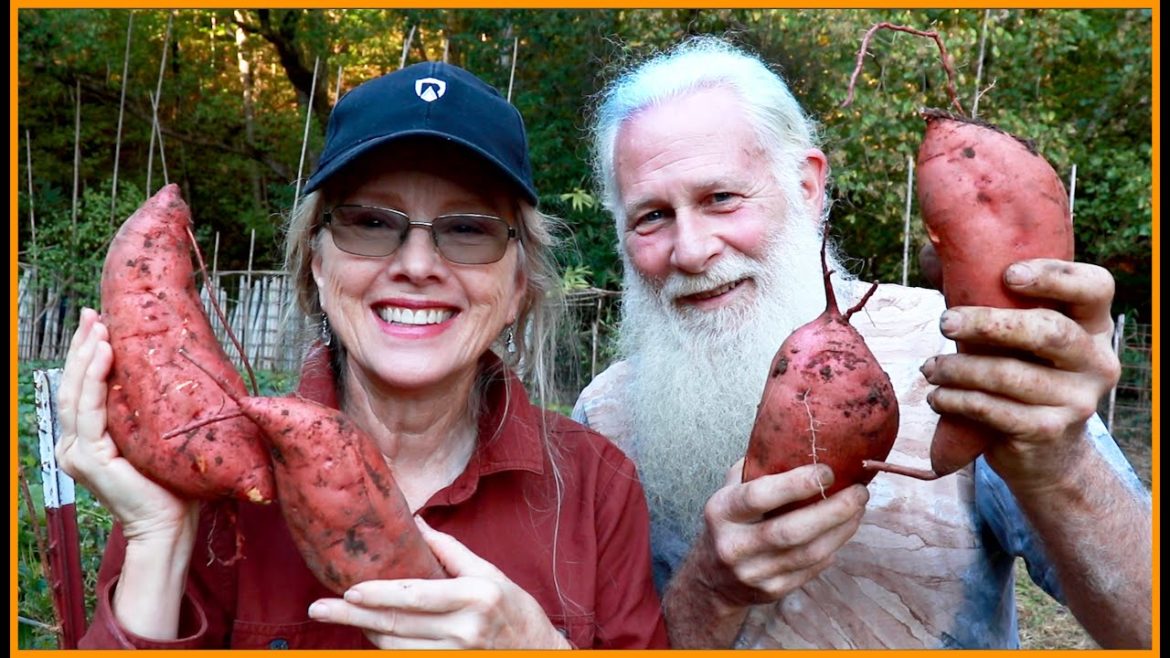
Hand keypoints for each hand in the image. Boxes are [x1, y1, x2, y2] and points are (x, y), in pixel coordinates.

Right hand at [55, 308, 196, 542]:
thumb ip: (143, 411)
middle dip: (81, 346)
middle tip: (92, 313)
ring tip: (98, 326)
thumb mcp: (154, 436)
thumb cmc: (172, 482)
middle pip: (72, 385)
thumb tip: (160, 369)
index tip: (96, 322)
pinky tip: (104, 354)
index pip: (80, 389)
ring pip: (76, 393)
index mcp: (87, 441)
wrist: (171, 523)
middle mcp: (74, 446)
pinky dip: (95, 378)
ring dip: (85, 355)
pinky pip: (89, 410)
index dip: (84, 355)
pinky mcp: (88, 458)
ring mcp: (77, 453)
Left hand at [308, 516, 571, 648]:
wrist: (539, 653)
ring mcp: (456, 656)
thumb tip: (416, 522)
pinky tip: (371, 635)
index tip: (349, 589)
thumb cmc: (515, 610)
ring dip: (367, 632)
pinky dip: (387, 649)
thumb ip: (451, 551)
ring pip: (397, 648)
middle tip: (319, 608)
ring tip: (342, 616)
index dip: (379, 594)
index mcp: (474, 598)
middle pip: (398, 625)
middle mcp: (464, 631)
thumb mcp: (490, 574)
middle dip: (353, 616)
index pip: (417, 596)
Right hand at [686, 460, 867, 609]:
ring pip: (808, 553)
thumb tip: (798, 436)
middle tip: (859, 492)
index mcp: (722, 511)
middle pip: (791, 531)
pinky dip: (833, 547)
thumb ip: (758, 466)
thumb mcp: (730, 489)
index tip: (827, 471)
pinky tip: (843, 530)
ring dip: (842, 529)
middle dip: (833, 510)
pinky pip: (812, 569)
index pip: (759, 496)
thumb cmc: (730, 521)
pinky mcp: (772, 591)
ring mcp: (753, 572)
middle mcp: (734, 545)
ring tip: (858, 508)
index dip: (796, 483)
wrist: (712, 578)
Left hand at [921, 259, 1119, 487]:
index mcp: (1094, 324)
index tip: (1008, 274)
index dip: (1056, 276)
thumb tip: (931, 250)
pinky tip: (937, 396)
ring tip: (929, 367)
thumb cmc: (1019, 370)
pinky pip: (996, 411)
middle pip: (1049, 330)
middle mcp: (1097, 360)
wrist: (1043, 451)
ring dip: (959, 369)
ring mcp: (1079, 400)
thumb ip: (981, 290)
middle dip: (989, 323)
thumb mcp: (1013, 332)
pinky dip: (958, 401)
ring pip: (1012, 375)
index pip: (1095, 287)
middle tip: (944, 321)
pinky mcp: (1050, 431)